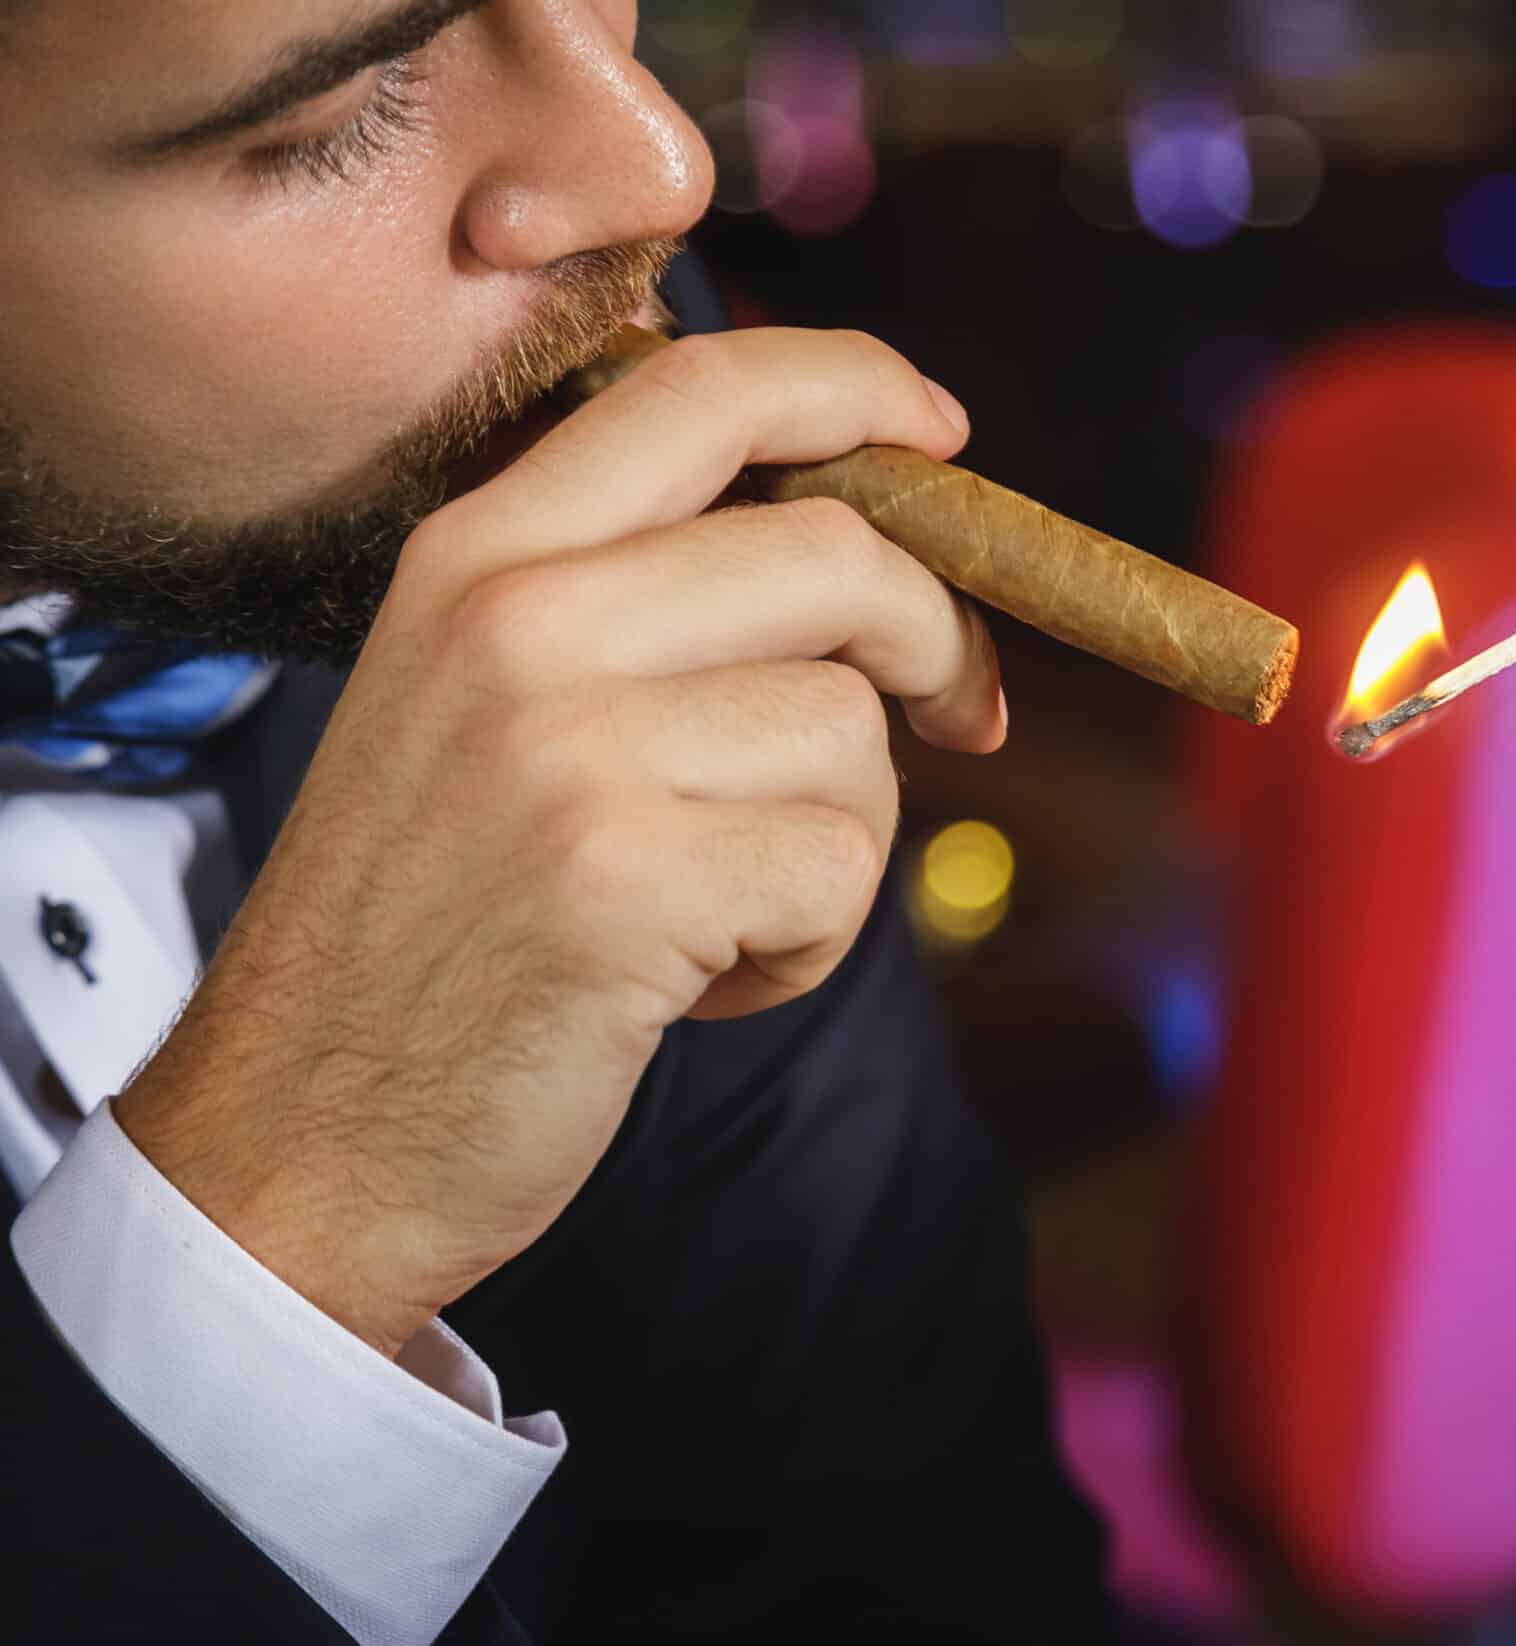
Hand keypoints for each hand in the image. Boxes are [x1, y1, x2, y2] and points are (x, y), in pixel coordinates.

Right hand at [116, 329, 1001, 1356]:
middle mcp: (514, 616)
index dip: (860, 388)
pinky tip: (699, 980)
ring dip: (835, 842)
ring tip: (716, 908)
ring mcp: (562, 742)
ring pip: (852, 733)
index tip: (943, 439)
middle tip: (961, 719)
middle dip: (936, 645)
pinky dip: (809, 946)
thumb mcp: (484, 708)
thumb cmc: (435, 926)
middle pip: (836, 556)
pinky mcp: (624, 875)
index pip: (706, 387)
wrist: (302, 1135)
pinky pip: (842, 869)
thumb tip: (872, 558)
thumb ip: (636, 604)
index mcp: (478, 553)